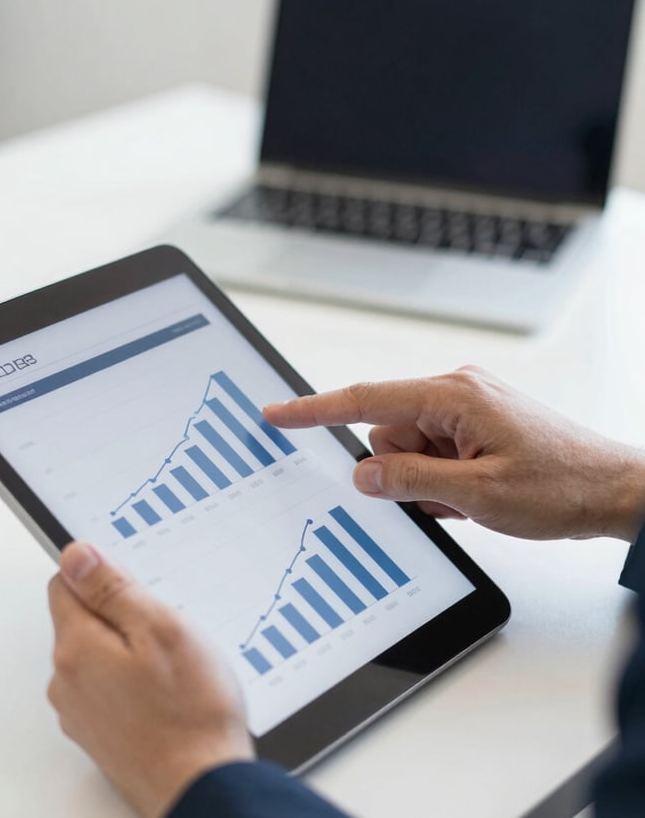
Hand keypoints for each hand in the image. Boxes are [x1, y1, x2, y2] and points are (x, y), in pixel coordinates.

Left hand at [48, 542, 253, 817]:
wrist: (202, 787)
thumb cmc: (190, 713)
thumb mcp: (161, 627)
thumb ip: (113, 588)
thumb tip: (76, 555)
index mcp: (77, 648)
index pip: (65, 582)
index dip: (103, 575)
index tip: (135, 587)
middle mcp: (67, 681)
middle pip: (83, 619)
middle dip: (122, 615)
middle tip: (165, 631)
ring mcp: (81, 711)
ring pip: (99, 653)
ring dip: (130, 649)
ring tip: (172, 668)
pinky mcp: (100, 733)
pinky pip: (109, 686)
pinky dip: (133, 681)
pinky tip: (167, 693)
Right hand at [265, 366, 644, 542]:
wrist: (616, 491)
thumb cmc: (561, 486)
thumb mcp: (477, 495)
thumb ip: (409, 481)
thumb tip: (362, 474)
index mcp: (453, 395)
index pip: (365, 400)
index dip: (314, 409)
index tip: (276, 412)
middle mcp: (456, 392)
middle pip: (387, 432)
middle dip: (402, 470)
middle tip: (446, 496)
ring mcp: (466, 408)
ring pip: (408, 448)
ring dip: (426, 480)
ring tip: (470, 496)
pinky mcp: (474, 425)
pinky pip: (432, 453)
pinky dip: (442, 479)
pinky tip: (476, 492)